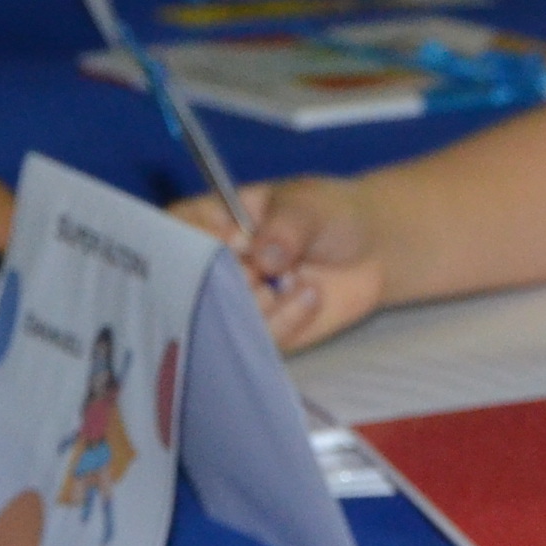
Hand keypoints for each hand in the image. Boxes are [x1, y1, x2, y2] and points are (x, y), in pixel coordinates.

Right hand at [170, 177, 383, 351]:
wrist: (372, 250)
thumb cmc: (329, 214)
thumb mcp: (307, 207)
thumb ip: (283, 229)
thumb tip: (263, 258)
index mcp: (207, 221)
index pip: (173, 233)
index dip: (196, 243)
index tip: (232, 243)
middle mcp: (211, 265)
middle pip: (190, 283)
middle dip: (230, 279)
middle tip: (266, 267)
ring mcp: (234, 301)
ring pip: (222, 317)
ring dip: (259, 302)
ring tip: (294, 276)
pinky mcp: (261, 333)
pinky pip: (259, 338)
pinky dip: (287, 318)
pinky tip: (310, 294)